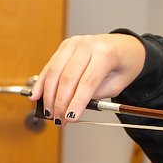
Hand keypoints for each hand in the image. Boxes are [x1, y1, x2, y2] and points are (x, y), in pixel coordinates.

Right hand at [29, 33, 145, 124]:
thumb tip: (73, 105)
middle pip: (68, 77)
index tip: (70, 118)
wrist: (126, 46)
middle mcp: (88, 45)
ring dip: (48, 94)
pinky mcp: (65, 45)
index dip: (77, 102)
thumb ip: (97, 94)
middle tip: (58, 119)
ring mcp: (74, 43)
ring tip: (49, 112)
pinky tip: (36, 95)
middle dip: (60, 102)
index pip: (88, 81)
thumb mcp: (118, 84)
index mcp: (105, 53)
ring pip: (55, 71)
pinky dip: (42, 82)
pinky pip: (51, 65)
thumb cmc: (124, 65)